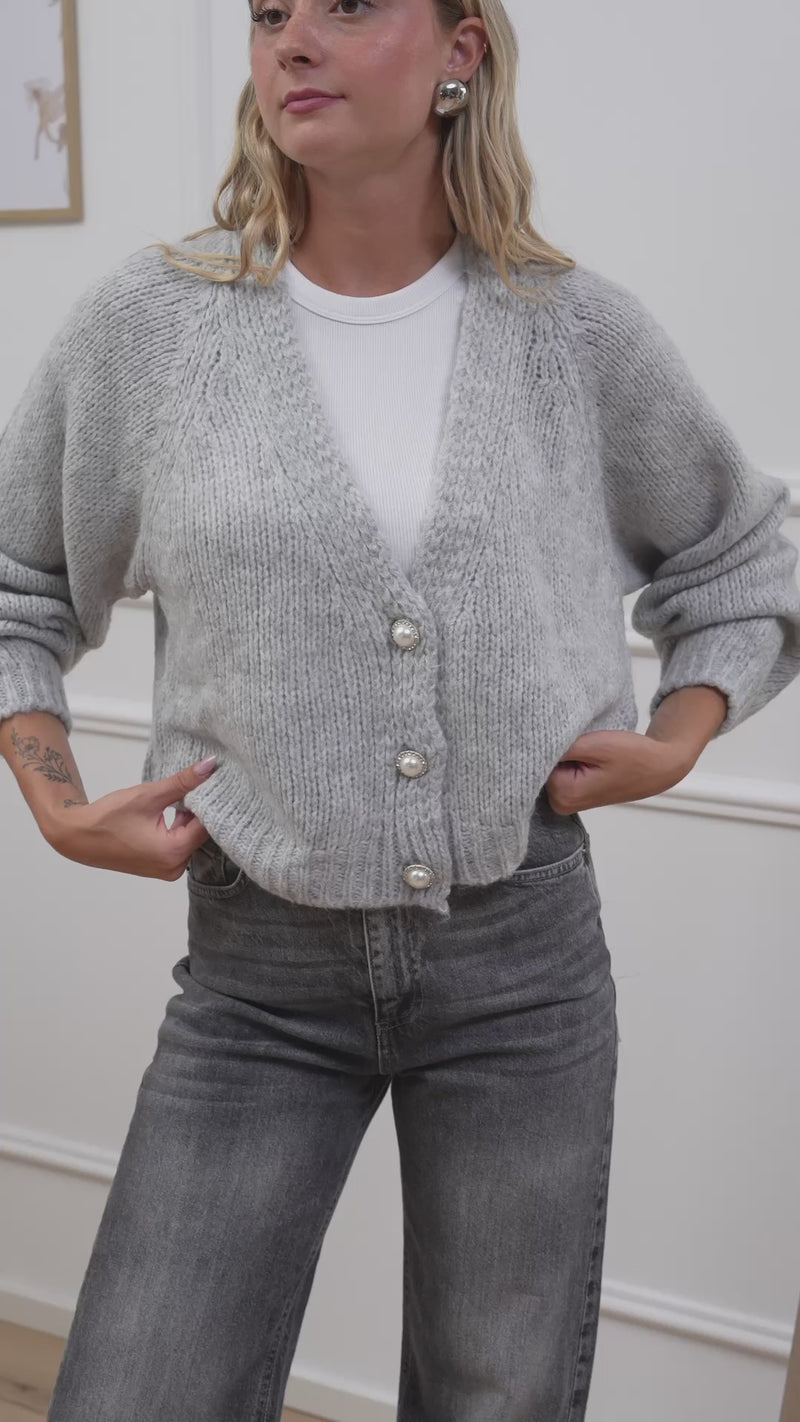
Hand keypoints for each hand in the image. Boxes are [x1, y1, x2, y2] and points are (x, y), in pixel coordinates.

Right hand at [43, 759, 218, 879]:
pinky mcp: (161, 866)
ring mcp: (168, 870)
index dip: (212, 802)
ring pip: (191, 838)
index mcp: (174, 852)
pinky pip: (180, 844)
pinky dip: (180, 827)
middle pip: (201, 833)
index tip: (216, 782)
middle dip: (202, 809)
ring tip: (188, 794)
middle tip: (206, 784)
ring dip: (190, 817)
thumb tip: (210, 766)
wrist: (78, 837)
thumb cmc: (108, 818)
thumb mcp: (149, 795)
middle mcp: (175, 867)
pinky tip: (176, 809)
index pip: (208, 824)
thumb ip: (183, 782)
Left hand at [545, 730, 693, 814]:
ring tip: (588, 749)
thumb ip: (558, 746)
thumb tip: (529, 744)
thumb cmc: (632, 755)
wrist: (658, 766)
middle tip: (583, 742)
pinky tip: (586, 755)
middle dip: (555, 750)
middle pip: (540, 766)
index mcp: (563, 794)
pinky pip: (559, 771)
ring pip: (550, 767)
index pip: (535, 762)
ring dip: (564, 754)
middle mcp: (561, 803)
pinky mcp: (572, 793)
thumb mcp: (594, 744)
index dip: (549, 744)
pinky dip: (569, 760)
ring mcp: (566, 800)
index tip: (571, 738)